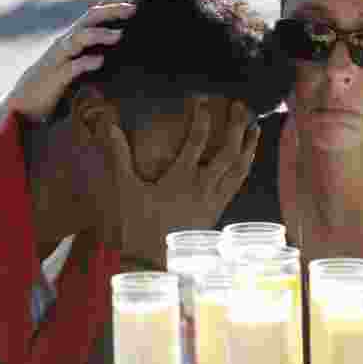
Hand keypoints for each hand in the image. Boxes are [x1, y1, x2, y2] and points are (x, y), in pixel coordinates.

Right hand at [3, 0, 137, 121]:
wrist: (25, 105)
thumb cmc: (58, 85)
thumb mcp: (81, 66)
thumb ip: (97, 55)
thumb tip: (126, 51)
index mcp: (75, 39)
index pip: (96, 13)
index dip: (116, 2)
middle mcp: (66, 43)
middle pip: (89, 18)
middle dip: (112, 11)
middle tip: (135, 8)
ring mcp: (58, 59)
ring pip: (78, 38)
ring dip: (99, 35)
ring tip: (119, 35)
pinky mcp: (53, 78)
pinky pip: (69, 68)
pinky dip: (84, 63)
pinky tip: (99, 61)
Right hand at [104, 98, 259, 265]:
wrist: (152, 264)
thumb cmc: (136, 227)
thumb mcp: (123, 190)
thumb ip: (117, 156)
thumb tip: (108, 125)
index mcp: (181, 179)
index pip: (196, 140)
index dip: (200, 117)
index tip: (201, 99)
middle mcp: (203, 188)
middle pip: (228, 152)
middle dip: (237, 126)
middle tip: (241, 106)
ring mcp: (213, 201)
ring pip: (239, 170)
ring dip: (249, 147)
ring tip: (255, 128)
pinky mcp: (216, 212)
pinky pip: (237, 186)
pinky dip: (245, 168)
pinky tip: (246, 161)